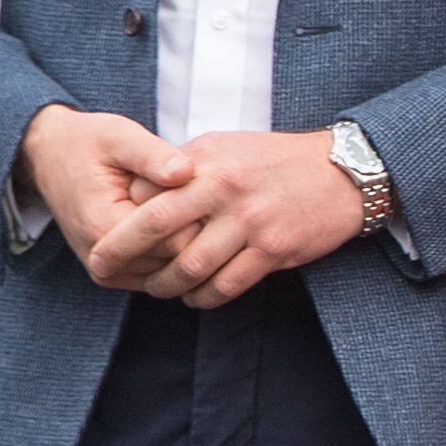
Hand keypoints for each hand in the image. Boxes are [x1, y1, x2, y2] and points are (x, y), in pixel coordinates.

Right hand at [16, 105, 192, 271]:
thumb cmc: (88, 142)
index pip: (178, 242)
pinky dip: (173, 250)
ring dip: (187, 242)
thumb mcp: (120, 136)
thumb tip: (188, 171)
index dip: (202, 216)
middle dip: (198, 230)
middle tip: (207, 195)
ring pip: (171, 271)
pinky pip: (159, 272)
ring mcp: (108, 272)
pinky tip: (179, 218)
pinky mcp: (114, 272)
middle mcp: (103, 261)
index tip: (211, 187)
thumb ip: (153, 155)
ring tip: (192, 204)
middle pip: (177, 261)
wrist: (51, 156)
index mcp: (104, 228)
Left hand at [84, 129, 364, 309]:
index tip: (103, 238)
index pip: (146, 193)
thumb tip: (137, 195)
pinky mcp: (274, 249)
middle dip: (120, 254)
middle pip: (155, 229)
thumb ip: (184, 169)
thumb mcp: (226, 148)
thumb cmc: (276, 160)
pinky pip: (226, 286)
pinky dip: (204, 298)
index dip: (119, 220)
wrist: (345, 171)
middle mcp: (225, 188)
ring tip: (160, 288)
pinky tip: (198, 296)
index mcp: (208, 161)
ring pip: (189, 267)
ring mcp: (251, 220)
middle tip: (100, 271)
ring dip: (166, 285)